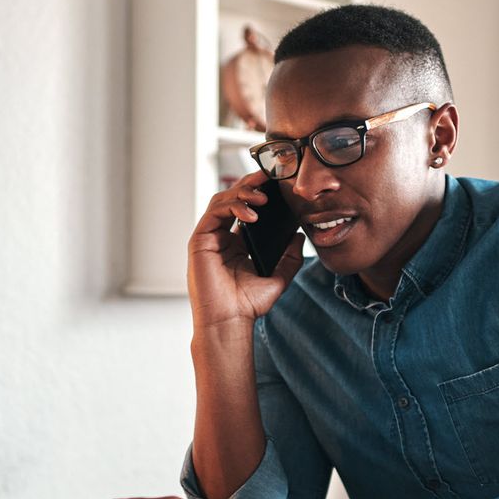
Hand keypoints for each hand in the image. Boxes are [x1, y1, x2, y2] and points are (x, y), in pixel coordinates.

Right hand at [188, 171, 304, 329]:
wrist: (229, 322)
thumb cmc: (248, 305)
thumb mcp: (279, 278)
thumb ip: (290, 258)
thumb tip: (299, 236)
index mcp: (236, 243)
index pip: (246, 208)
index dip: (259, 192)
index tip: (277, 183)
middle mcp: (221, 236)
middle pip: (233, 198)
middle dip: (251, 183)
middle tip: (269, 175)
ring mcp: (209, 237)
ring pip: (222, 200)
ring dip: (243, 192)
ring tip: (263, 196)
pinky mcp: (199, 240)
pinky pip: (215, 212)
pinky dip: (233, 207)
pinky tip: (252, 213)